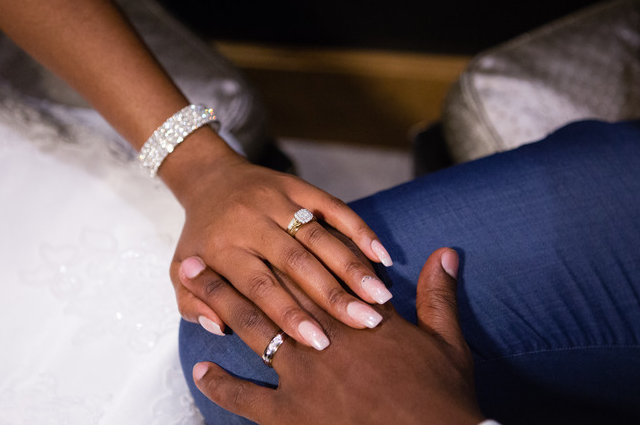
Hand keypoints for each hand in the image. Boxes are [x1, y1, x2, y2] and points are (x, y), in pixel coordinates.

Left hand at [167, 136, 393, 349]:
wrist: (208, 178)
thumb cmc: (200, 238)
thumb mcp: (178, 272)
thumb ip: (193, 303)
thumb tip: (219, 327)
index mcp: (223, 248)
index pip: (260, 287)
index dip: (289, 315)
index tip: (318, 342)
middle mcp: (251, 222)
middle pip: (296, 262)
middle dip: (332, 294)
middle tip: (364, 322)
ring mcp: (276, 200)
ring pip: (319, 235)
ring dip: (352, 265)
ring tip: (380, 296)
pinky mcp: (297, 186)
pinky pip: (333, 205)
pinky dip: (358, 228)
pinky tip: (380, 254)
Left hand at [187, 247, 484, 424]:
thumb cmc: (437, 395)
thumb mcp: (446, 341)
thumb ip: (437, 294)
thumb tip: (445, 253)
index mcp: (353, 315)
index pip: (309, 274)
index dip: (278, 252)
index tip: (249, 233)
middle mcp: (321, 336)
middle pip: (270, 293)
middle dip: (232, 272)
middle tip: (198, 257)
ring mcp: (301, 375)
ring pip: (252, 331)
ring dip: (219, 306)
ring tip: (194, 287)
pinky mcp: (289, 414)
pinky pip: (246, 398)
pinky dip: (221, 385)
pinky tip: (202, 372)